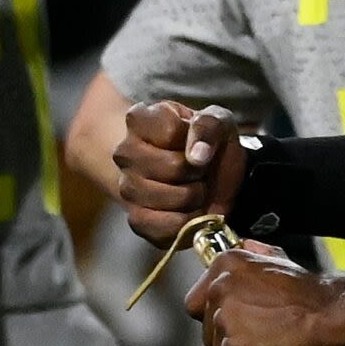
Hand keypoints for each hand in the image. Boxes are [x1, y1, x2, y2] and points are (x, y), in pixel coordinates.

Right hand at [113, 100, 248, 245]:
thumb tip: (197, 156)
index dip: (194, 140)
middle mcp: (124, 152)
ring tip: (194, 189)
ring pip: (163, 197)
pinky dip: (182, 222)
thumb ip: (210, 126)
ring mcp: (126, 186)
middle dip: (195, 172)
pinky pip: (156, 225)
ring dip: (191, 197)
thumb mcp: (220, 123)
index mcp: (140, 119)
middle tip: (198, 170)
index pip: (170, 132)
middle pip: (170, 167)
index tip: (196, 143)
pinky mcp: (135, 218)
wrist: (213, 178)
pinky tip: (188, 211)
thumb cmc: (210, 145)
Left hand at [185, 249, 344, 345]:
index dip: (216, 316)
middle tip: (259, 339)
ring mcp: (225, 322)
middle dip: (228, 339)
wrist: (335, 315)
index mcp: (224, 265)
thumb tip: (245, 245)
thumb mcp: (279, 259)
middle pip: (206, 330)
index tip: (237, 322)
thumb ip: (255, 255)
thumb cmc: (312, 292)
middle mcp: (217, 291)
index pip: (196, 302)